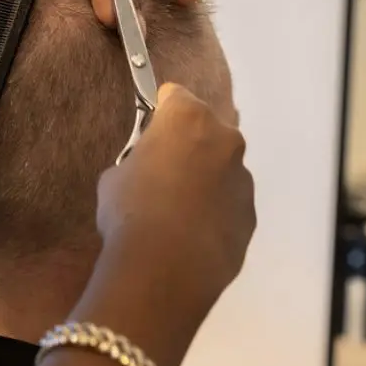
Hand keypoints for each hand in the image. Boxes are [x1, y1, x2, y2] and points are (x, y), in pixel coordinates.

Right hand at [94, 84, 255, 355]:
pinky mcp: (250, 216)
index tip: (148, 133)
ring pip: (223, 170)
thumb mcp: (114, 177)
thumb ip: (137, 162)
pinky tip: (192, 237)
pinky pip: (229, 206)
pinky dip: (216, 214)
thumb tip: (146, 172)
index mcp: (189, 117)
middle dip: (189, 146)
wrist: (165, 268)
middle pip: (206, 131)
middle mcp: (225, 139)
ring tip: (178, 215)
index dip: (158, 114)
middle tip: (162, 175)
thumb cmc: (131, 211)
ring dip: (205, 182)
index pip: (174, 97)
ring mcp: (243, 179)